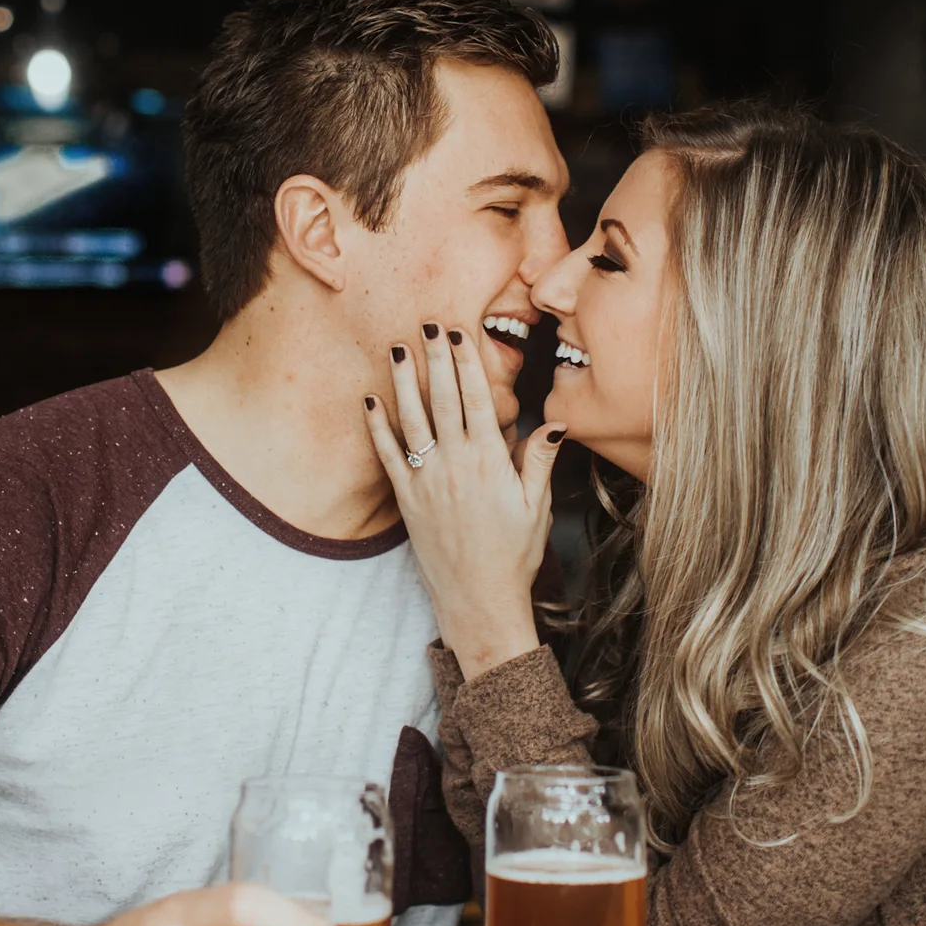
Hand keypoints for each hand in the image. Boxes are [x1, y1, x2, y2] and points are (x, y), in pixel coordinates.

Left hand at [367, 323, 564, 678]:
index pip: (476, 401)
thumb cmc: (514, 555)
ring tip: (398, 350)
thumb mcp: (537, 507)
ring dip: (404, 383)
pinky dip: (377, 427)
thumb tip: (555, 422)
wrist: (479, 601)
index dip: (466, 364)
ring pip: (412, 421)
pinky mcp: (406, 500)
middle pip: (443, 401)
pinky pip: (387, 456)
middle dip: (435, 360)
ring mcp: (427, 481)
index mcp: (489, 463)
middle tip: (428, 324)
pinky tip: (370, 400)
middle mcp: (455, 466)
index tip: (459, 334)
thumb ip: (540, 461)